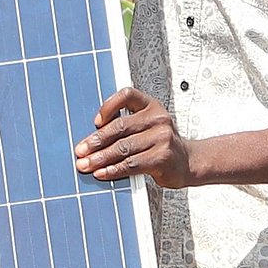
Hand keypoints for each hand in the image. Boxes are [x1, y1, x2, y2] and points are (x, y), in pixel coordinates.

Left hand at [75, 86, 194, 185]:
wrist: (187, 162)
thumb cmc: (160, 144)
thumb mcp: (147, 126)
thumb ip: (125, 125)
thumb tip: (91, 139)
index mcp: (151, 106)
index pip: (127, 95)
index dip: (109, 106)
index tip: (95, 122)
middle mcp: (158, 118)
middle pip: (120, 127)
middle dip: (96, 141)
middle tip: (80, 151)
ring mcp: (162, 138)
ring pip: (123, 148)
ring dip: (101, 158)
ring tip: (86, 165)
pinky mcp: (162, 158)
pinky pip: (131, 164)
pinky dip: (113, 170)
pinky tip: (102, 173)